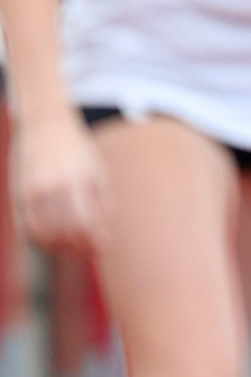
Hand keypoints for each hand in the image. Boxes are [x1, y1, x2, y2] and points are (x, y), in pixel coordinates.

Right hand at [12, 111, 112, 256]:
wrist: (46, 125)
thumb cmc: (78, 151)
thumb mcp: (99, 173)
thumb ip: (104, 206)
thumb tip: (104, 238)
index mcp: (77, 181)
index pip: (86, 224)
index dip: (96, 242)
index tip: (104, 248)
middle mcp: (53, 188)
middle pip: (66, 233)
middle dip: (80, 248)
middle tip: (90, 250)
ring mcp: (33, 192)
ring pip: (46, 235)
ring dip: (61, 248)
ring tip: (74, 246)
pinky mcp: (20, 195)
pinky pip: (29, 228)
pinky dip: (42, 240)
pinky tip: (54, 238)